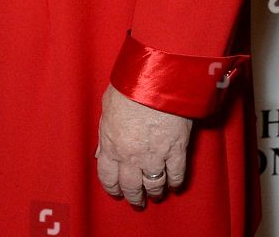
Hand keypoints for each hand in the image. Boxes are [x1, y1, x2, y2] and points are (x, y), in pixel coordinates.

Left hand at [95, 84, 191, 207]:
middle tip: (137, 201)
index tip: (116, 191)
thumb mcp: (108, 105)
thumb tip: (102, 152)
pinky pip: (176, 174)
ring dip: (155, 192)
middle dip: (134, 197)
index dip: (112, 187)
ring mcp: (154, 155)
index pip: (107, 177)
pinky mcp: (176, 150)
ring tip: (156, 195)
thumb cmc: (130, 85)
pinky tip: (175, 184)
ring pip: (154, 185)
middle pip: (131, 186)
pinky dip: (176, 182)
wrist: (158, 77)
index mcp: (111, 143)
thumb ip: (105, 132)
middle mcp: (131, 155)